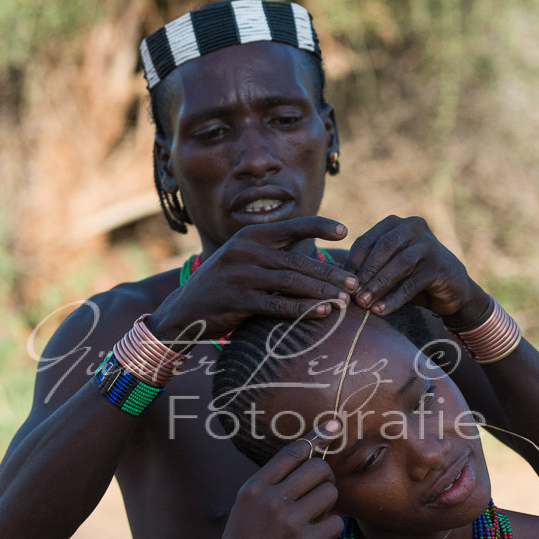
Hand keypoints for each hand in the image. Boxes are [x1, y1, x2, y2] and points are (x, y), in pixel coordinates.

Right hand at [147, 217, 357, 345]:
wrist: (184, 311)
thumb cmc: (224, 287)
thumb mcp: (244, 262)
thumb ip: (273, 257)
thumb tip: (315, 261)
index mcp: (249, 235)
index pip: (291, 226)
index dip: (319, 225)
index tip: (345, 231)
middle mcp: (244, 250)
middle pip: (297, 260)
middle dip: (329, 273)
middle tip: (354, 283)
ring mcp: (239, 274)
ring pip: (291, 282)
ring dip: (321, 292)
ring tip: (344, 301)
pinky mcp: (236, 300)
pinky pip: (277, 305)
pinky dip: (303, 310)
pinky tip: (323, 313)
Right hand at [208, 421, 344, 538]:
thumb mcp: (245, 510)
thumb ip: (270, 485)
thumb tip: (308, 456)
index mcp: (252, 488)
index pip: (292, 452)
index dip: (316, 439)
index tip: (333, 426)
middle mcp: (269, 500)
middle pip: (318, 468)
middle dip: (325, 480)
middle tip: (318, 495)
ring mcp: (288, 521)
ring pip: (330, 494)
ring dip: (328, 507)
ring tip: (312, 520)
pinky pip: (336, 523)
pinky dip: (331, 530)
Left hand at [344, 215, 490, 328]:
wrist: (451, 287)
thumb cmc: (411, 276)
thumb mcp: (387, 268)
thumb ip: (366, 268)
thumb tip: (332, 276)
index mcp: (395, 224)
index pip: (367, 240)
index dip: (352, 262)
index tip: (340, 283)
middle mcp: (413, 227)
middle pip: (383, 248)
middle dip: (365, 272)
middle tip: (351, 295)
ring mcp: (429, 245)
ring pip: (399, 264)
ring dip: (378, 285)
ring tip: (364, 304)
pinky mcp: (440, 266)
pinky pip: (412, 283)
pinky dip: (395, 298)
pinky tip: (381, 311)